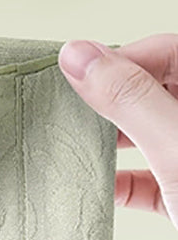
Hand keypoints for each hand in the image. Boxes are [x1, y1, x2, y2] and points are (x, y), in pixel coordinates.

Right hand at [58, 35, 177, 224]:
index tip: (75, 78)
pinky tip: (103, 189)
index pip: (166, 50)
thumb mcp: (176, 146)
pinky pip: (156, 179)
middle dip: (112, 102)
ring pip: (153, 134)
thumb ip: (129, 97)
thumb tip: (79, 55)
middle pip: (155, 90)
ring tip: (80, 148)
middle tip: (72, 112)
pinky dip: (127, 182)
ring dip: (115, 142)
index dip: (119, 59)